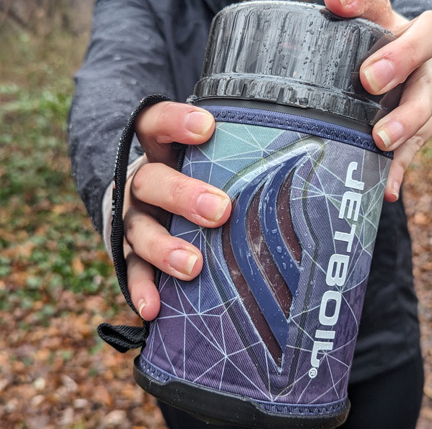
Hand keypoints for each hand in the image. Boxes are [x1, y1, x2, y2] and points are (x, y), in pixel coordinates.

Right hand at [123, 102, 230, 319]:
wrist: (139, 204)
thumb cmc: (191, 180)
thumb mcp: (204, 162)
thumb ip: (233, 160)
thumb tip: (304, 163)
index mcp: (159, 153)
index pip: (156, 125)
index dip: (176, 122)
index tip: (207, 127)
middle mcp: (140, 183)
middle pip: (150, 180)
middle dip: (183, 195)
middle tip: (220, 210)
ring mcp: (131, 219)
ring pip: (139, 229)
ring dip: (164, 247)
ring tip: (193, 266)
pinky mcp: (127, 253)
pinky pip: (131, 271)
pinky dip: (141, 289)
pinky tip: (153, 308)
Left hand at [324, 0, 431, 200]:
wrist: (419, 75)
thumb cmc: (376, 57)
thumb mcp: (358, 40)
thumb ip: (338, 30)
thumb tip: (326, 6)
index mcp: (392, 23)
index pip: (379, 0)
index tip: (334, 1)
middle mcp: (419, 51)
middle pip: (426, 42)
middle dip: (400, 59)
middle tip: (371, 81)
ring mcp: (430, 87)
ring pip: (427, 100)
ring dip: (406, 121)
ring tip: (382, 140)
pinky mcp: (431, 121)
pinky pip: (418, 145)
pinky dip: (401, 167)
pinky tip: (388, 187)